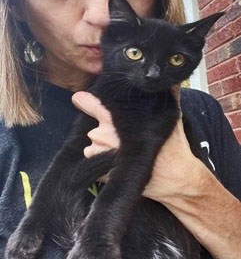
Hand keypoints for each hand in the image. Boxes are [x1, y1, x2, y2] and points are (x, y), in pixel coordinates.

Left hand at [72, 90, 240, 258]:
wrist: (177, 178)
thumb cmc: (173, 146)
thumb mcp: (172, 115)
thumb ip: (168, 94)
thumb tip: (171, 80)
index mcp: (116, 120)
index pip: (91, 104)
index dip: (85, 101)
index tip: (79, 99)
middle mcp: (104, 136)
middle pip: (94, 130)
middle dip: (105, 133)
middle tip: (122, 139)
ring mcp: (102, 155)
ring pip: (93, 147)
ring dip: (102, 149)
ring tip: (122, 153)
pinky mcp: (103, 173)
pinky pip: (95, 164)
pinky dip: (103, 164)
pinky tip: (119, 164)